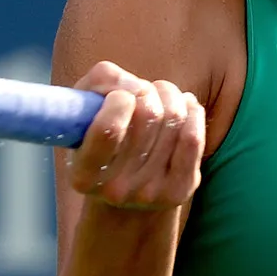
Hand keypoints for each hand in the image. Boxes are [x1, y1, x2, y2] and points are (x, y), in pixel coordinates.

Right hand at [65, 61, 206, 210]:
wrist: (124, 193)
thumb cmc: (102, 137)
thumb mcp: (84, 109)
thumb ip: (100, 82)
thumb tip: (137, 87)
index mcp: (83, 174)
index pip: (108, 130)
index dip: (120, 99)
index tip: (120, 95)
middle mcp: (115, 190)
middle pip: (148, 115)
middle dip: (147, 90)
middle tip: (142, 92)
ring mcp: (150, 193)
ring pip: (174, 119)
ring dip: (169, 95)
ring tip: (160, 97)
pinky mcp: (179, 191)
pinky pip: (193, 138)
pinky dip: (191, 110)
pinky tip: (184, 105)